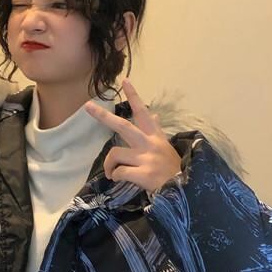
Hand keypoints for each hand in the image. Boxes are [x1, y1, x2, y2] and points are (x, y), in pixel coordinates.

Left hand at [86, 78, 183, 196]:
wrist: (183, 190)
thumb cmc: (173, 170)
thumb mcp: (166, 146)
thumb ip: (157, 130)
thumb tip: (155, 115)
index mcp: (155, 136)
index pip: (142, 112)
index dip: (133, 96)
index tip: (124, 81)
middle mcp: (149, 143)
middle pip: (122, 126)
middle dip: (103, 116)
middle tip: (87, 106)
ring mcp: (146, 158)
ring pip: (116, 153)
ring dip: (109, 165)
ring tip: (111, 173)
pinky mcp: (144, 174)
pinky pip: (120, 172)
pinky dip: (116, 176)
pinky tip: (118, 179)